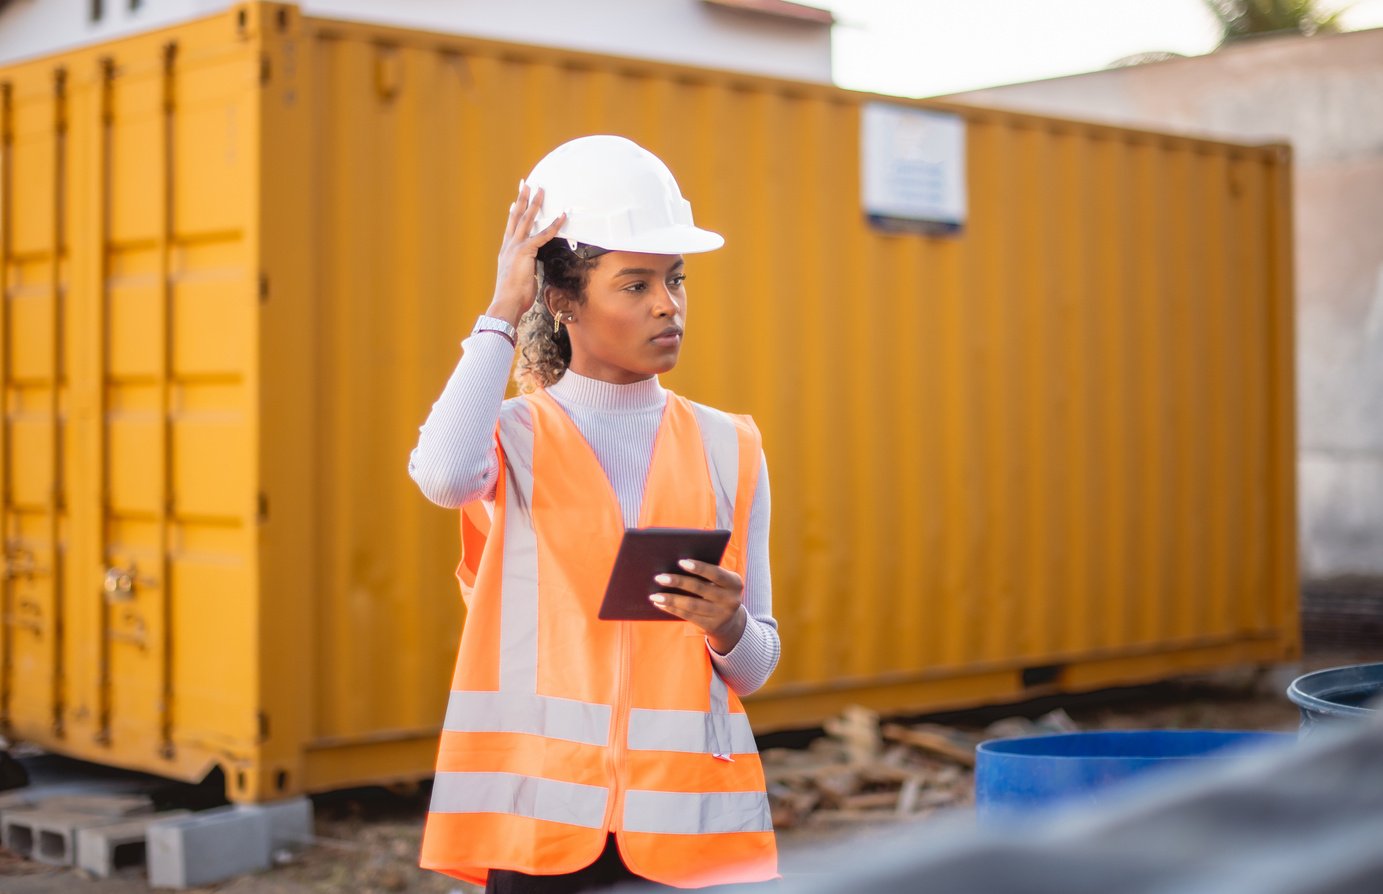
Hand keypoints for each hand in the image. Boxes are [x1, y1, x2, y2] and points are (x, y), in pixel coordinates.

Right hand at [486, 181, 565, 325]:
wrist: (506, 302)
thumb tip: (529, 271)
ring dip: (535, 203)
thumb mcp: (517, 279)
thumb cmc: (512, 296)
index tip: (515, 202)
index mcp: (505, 252)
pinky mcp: (525, 252)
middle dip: (522, 199)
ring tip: (541, 189)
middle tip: (527, 184)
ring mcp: (516, 247)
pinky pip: (543, 235)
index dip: (513, 213)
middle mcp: (509, 246)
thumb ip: (523, 270)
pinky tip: (562, 216)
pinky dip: (554, 225)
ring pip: (527, 219)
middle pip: (516, 217)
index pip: (510, 228)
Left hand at [649, 559, 746, 653]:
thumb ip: (706, 573)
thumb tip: (675, 565)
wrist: (730, 620)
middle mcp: (731, 599)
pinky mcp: (712, 626)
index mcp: (734, 582)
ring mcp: (722, 615)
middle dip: (678, 582)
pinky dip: (673, 609)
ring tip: (654, 595)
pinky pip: (689, 616)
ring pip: (692, 605)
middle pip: (700, 588)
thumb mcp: (720, 582)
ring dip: (671, 599)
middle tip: (659, 577)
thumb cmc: (718, 590)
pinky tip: (660, 603)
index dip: (699, 567)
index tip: (680, 562)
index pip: (716, 573)